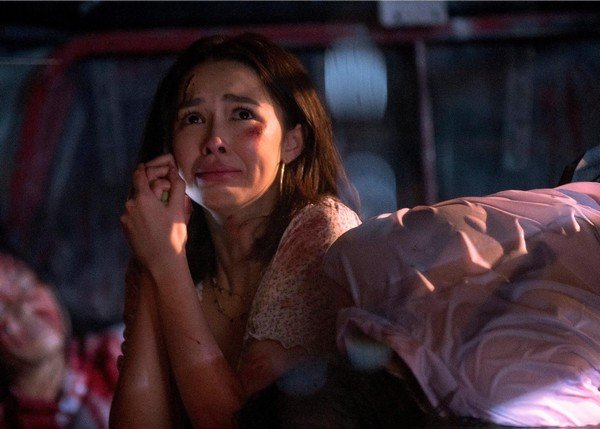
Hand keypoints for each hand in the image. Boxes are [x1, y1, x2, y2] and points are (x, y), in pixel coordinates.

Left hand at [121, 154, 190, 269]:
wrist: (161, 263)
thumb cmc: (173, 236)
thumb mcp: (178, 210)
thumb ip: (177, 187)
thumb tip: (173, 172)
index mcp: (143, 198)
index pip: (139, 174)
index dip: (146, 168)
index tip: (150, 166)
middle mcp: (130, 206)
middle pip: (139, 189)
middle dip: (151, 186)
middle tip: (164, 189)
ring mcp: (126, 219)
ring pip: (137, 202)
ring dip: (148, 201)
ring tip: (162, 209)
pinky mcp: (126, 229)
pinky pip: (134, 215)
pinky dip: (143, 213)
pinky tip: (155, 221)